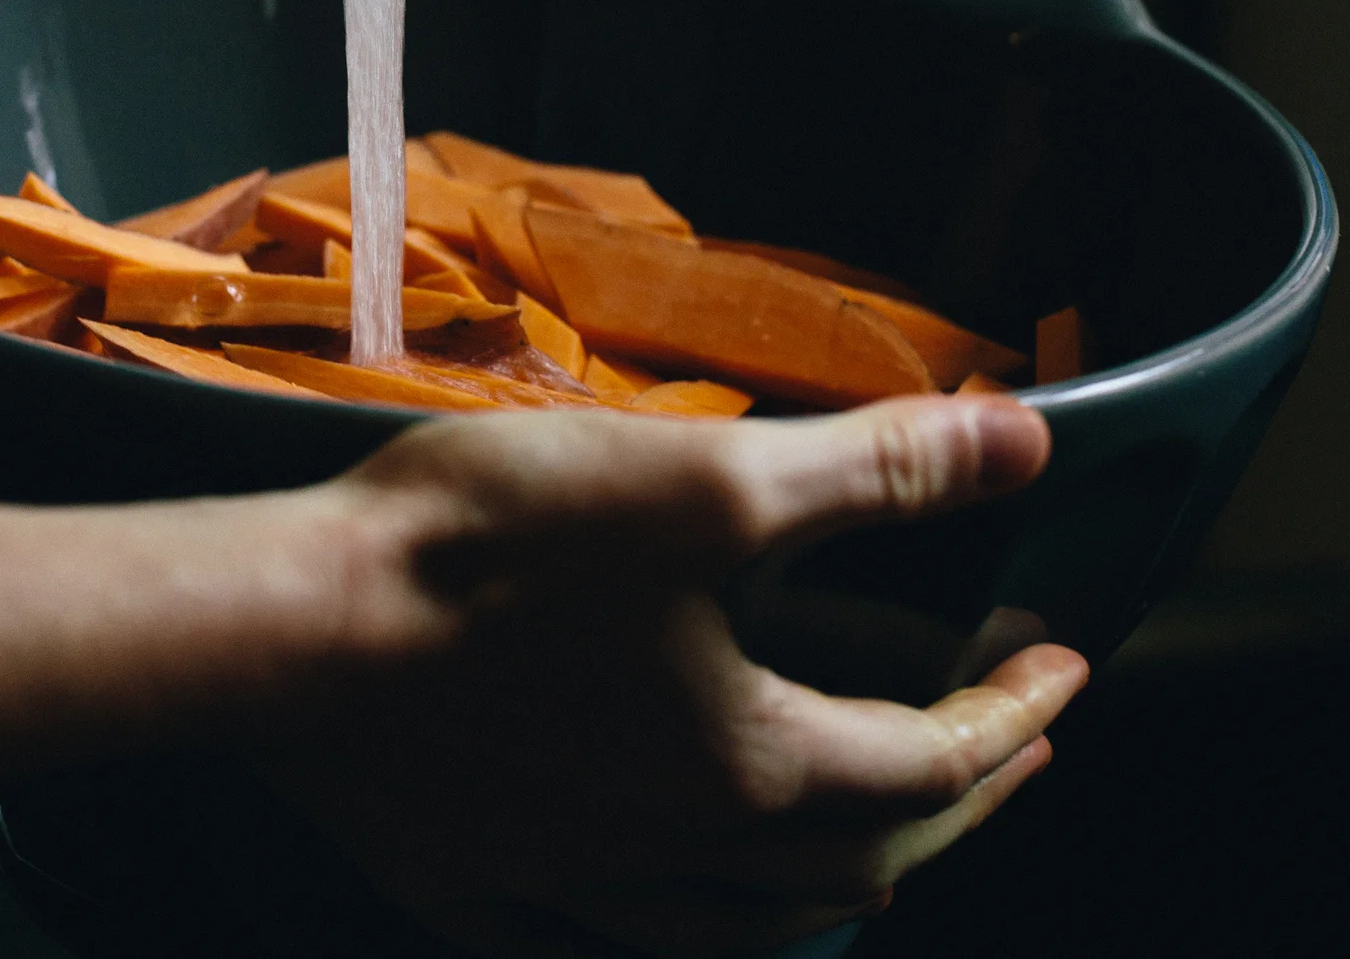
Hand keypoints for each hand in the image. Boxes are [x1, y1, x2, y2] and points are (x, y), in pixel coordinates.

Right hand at [261, 395, 1088, 956]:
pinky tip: (655, 894)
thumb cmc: (490, 551)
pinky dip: (671, 922)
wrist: (285, 632)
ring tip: (860, 838)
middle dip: (952, 805)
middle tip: (996, 747)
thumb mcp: (705, 481)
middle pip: (860, 865)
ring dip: (831, 885)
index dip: (1015, 711)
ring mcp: (566, 888)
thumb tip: (1022, 441)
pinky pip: (601, 945)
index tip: (1064, 664)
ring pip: (743, 930)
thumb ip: (872, 470)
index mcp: (749, 763)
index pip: (932, 761)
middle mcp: (676, 854)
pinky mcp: (470, 890)